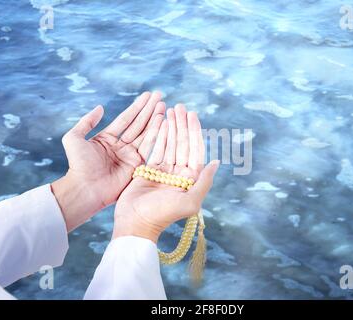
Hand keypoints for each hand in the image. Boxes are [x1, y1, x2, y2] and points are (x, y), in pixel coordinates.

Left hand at [52, 92, 164, 230]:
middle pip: (139, 124)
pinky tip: (164, 122)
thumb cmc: (77, 164)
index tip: (148, 95)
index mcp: (107, 139)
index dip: (137, 107)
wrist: (85, 188)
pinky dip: (157, 134)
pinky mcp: (137, 165)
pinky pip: (149, 147)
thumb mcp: (74, 138)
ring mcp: (130, 156)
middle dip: (149, 110)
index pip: (126, 119)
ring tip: (164, 105)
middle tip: (160, 96)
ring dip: (155, 119)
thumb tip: (100, 107)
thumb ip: (87, 122)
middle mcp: (121, 146)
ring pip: (146, 133)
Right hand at [112, 104, 219, 242]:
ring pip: (170, 143)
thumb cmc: (163, 215)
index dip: (194, 131)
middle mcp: (179, 173)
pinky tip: (160, 122)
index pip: (195, 150)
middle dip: (182, 124)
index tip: (192, 114)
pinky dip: (158, 135)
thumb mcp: (190, 201)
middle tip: (180, 106)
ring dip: (171, 126)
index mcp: (191, 179)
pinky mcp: (149, 170)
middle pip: (183, 143)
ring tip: (171, 109)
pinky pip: (156, 148)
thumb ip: (204, 181)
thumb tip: (216, 162)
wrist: (136, 222)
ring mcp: (164, 171)